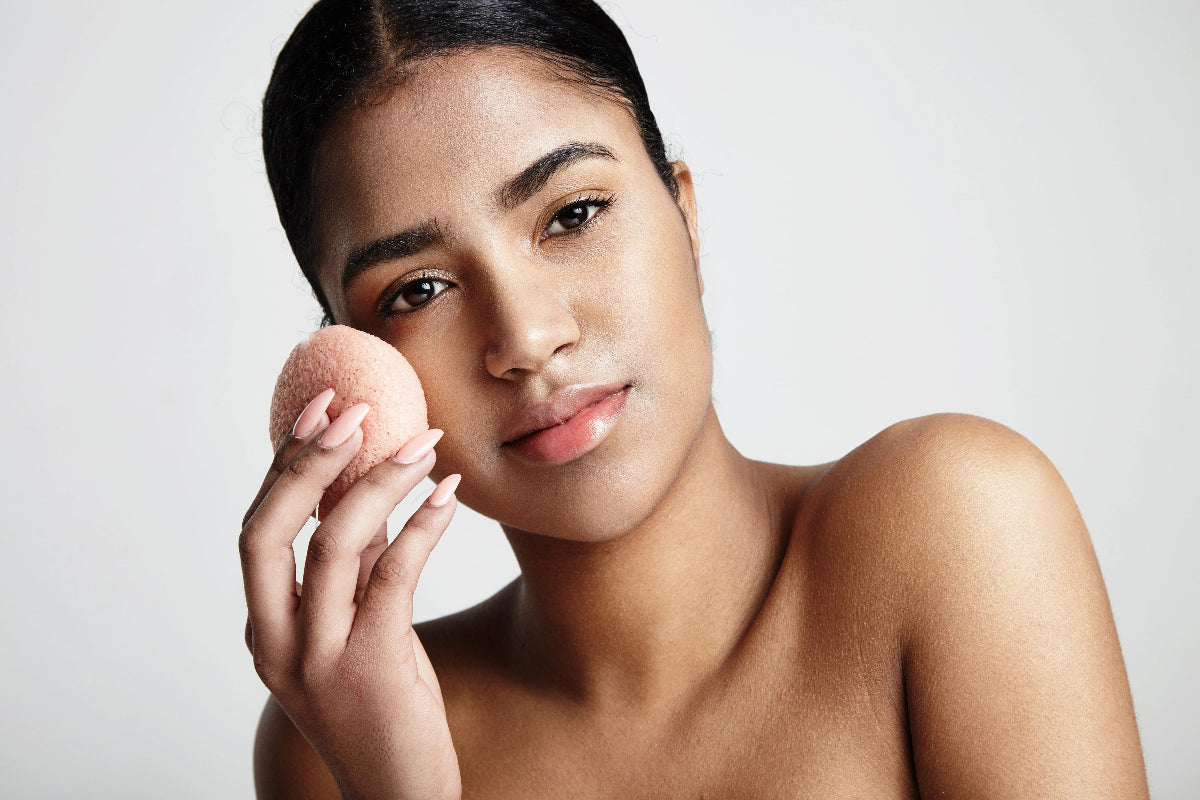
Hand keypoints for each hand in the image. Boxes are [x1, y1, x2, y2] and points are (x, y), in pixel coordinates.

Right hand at [239, 389, 462, 799]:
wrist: (402, 791)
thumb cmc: (381, 708)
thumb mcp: (355, 629)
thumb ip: (352, 568)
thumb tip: (367, 488)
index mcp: (264, 628)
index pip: (258, 529)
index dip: (284, 465)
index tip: (317, 409)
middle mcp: (278, 641)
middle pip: (269, 531)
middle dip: (307, 462)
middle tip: (354, 410)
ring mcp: (319, 658)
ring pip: (333, 545)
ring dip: (378, 481)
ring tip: (422, 442)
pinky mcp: (371, 666)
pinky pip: (393, 576)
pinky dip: (421, 526)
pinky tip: (448, 496)